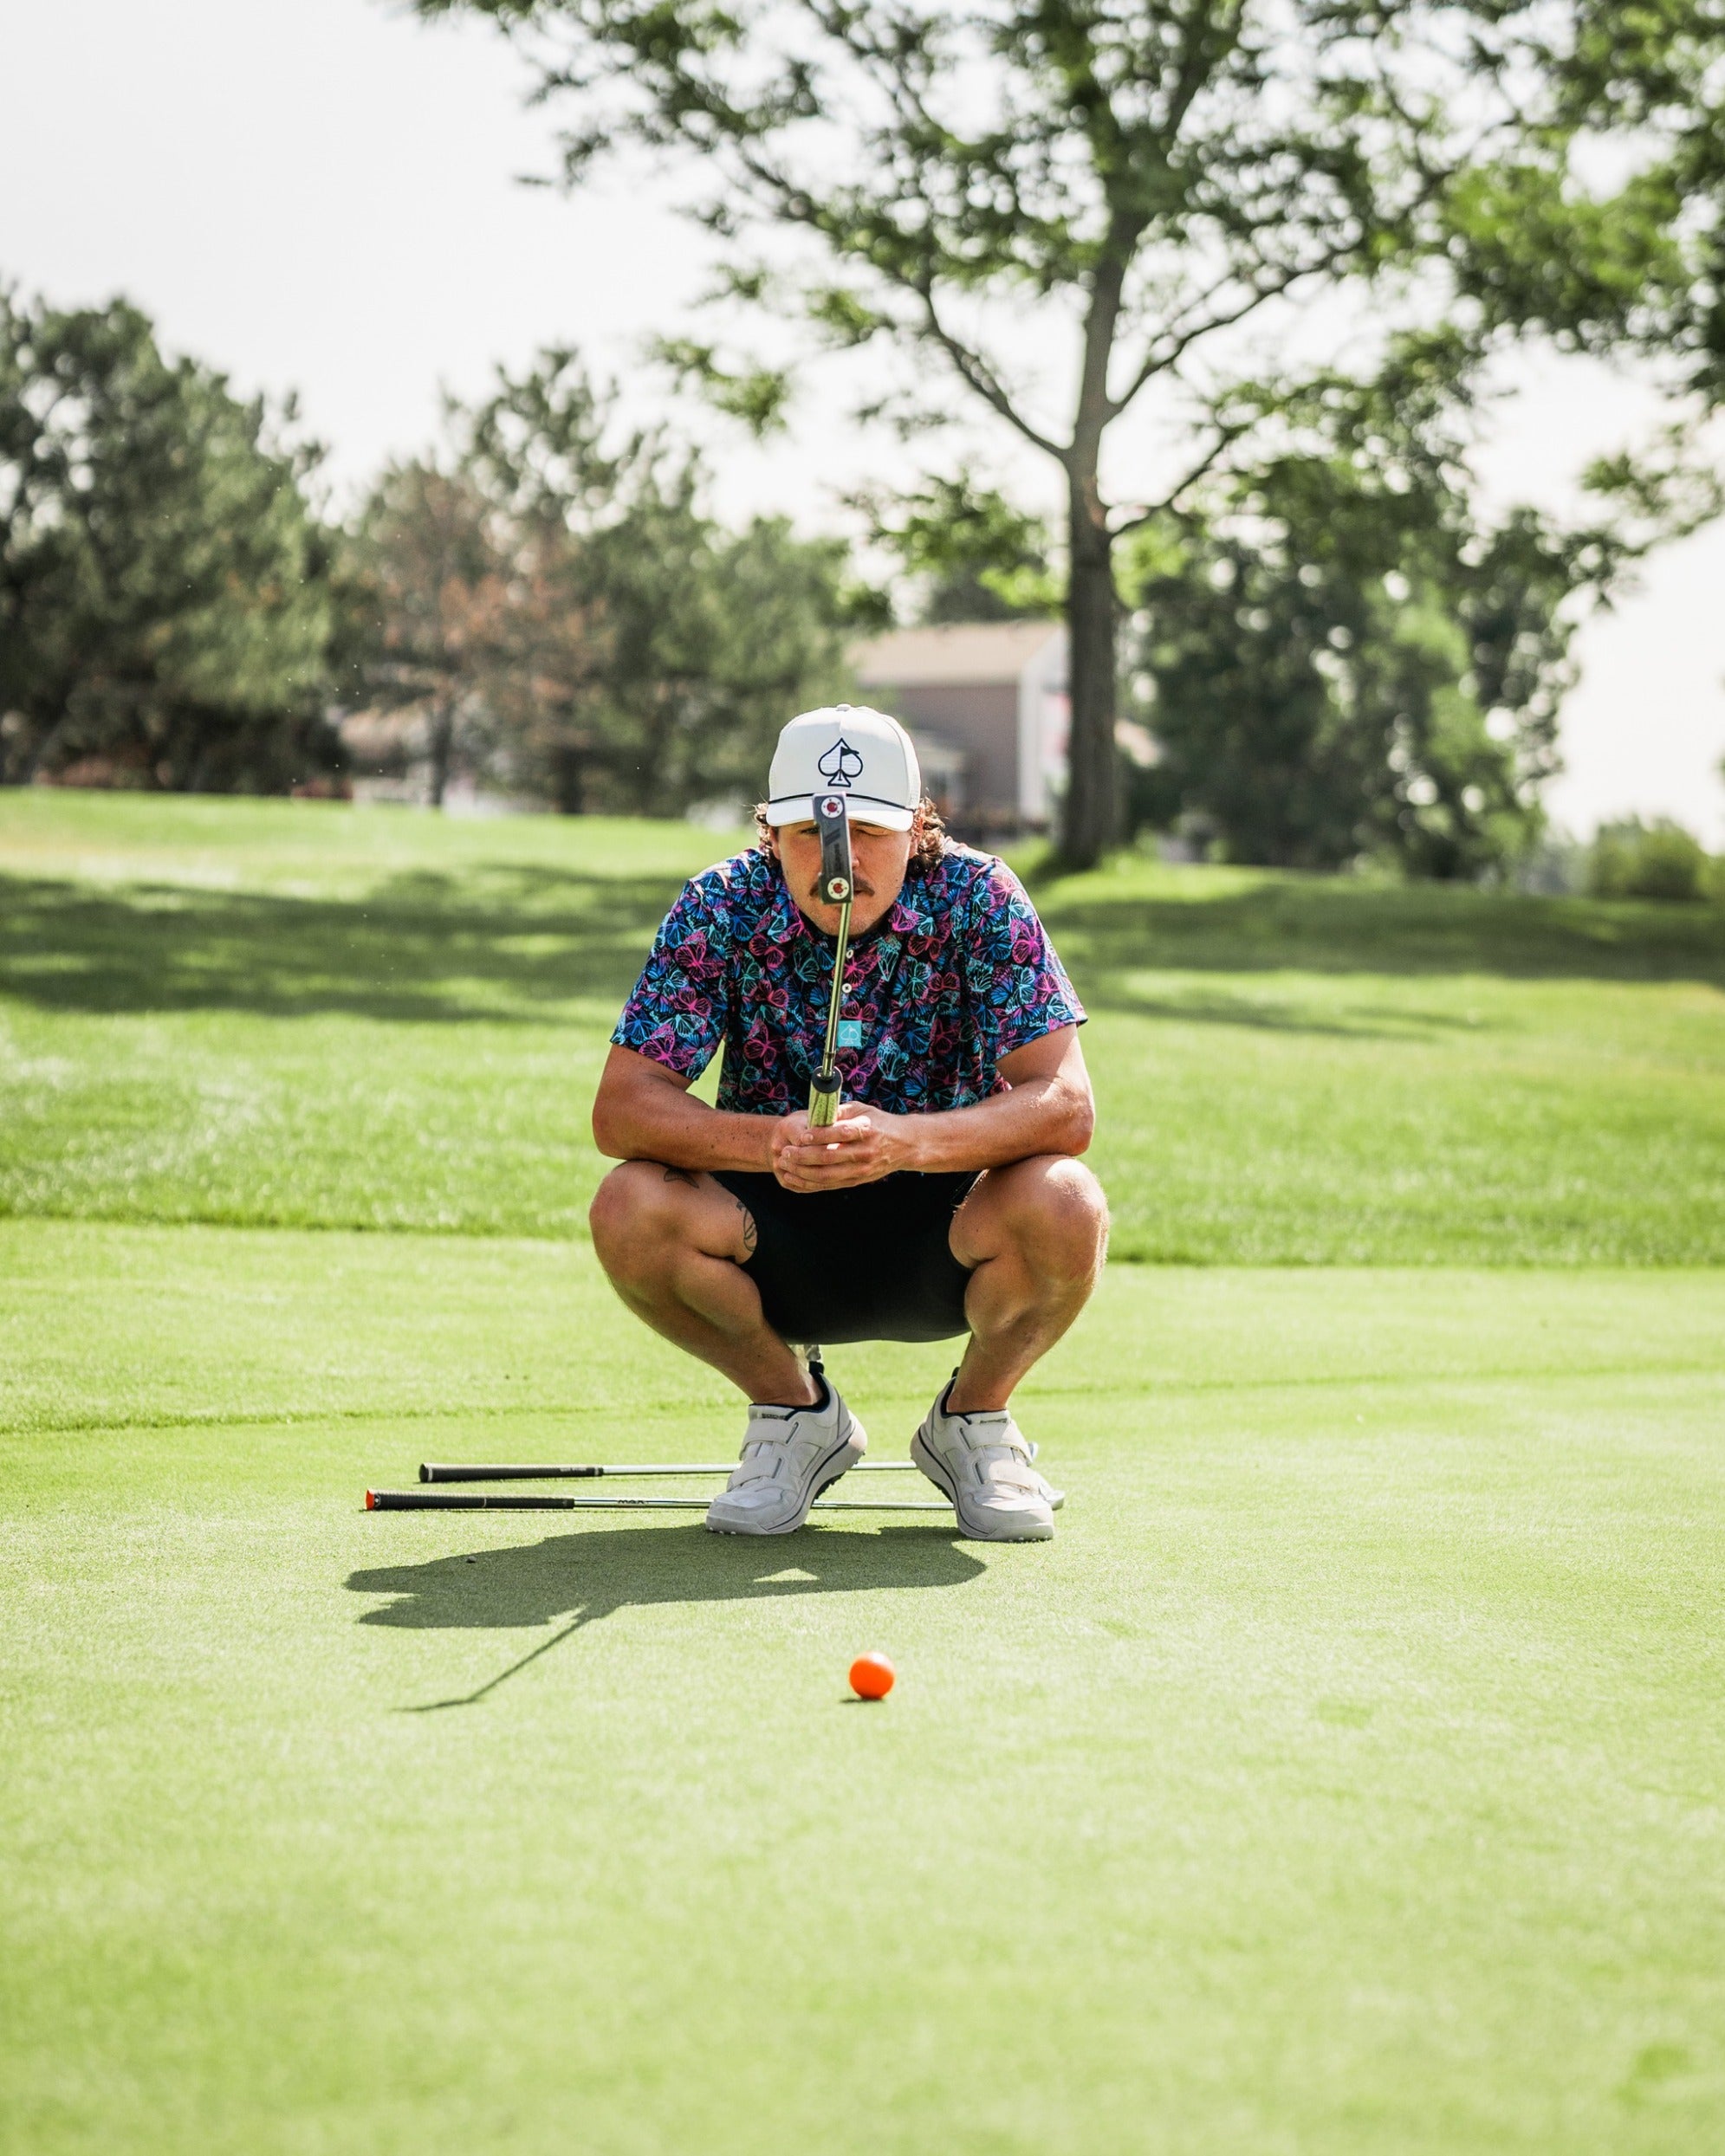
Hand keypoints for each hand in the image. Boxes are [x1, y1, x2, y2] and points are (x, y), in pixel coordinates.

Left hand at [770, 1101, 921, 1191]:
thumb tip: (814, 1113)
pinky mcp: (857, 1180)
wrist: (904, 1145)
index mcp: (867, 1129)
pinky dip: (811, 1182)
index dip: (819, 1135)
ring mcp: (861, 1169)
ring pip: (827, 1174)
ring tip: (786, 1164)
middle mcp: (865, 1151)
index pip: (841, 1133)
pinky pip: (830, 1184)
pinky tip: (795, 1177)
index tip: (801, 1135)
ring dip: (803, 1171)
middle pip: (830, 1156)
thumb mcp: (862, 1110)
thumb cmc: (878, 1123)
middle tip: (786, 1152)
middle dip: (804, 1156)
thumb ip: (838, 1111)